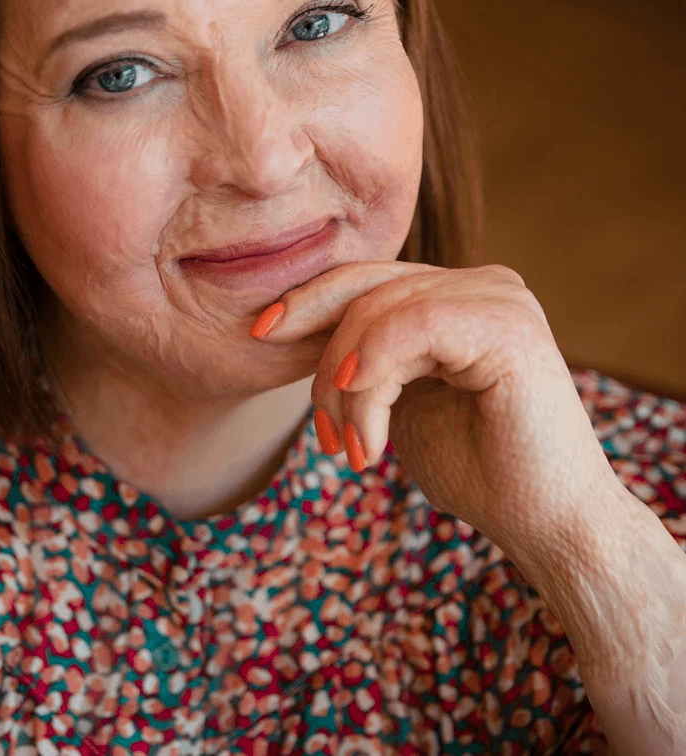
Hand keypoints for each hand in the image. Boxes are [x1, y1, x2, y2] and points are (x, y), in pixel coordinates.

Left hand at [250, 261, 623, 569]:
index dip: (306, 301)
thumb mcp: (401, 401)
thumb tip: (305, 334)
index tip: (259, 334)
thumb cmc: (479, 470)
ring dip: (348, 389)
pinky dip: (374, 371)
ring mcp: (498, 297)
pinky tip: (364, 422)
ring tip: (355, 451)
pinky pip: (412, 325)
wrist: (549, 528)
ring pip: (379, 312)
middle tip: (325, 436)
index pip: (365, 280)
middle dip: (323, 360)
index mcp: (457, 296)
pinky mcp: (507, 324)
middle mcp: (481, 284)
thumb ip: (368, 359)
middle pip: (364, 292)